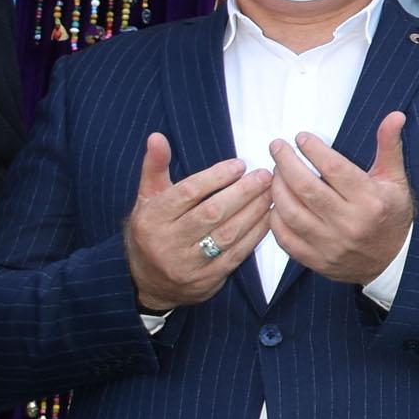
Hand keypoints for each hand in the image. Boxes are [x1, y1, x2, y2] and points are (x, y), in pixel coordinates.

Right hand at [122, 131, 272, 310]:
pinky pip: (236, 255)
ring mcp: (187, 265)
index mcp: (151, 218)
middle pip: (211, 213)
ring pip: (227, 235)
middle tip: (265, 175)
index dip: (216, 177)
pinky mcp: (206, 281)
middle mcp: (167, 242)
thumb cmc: (151, 230)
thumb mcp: (147, 199)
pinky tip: (269, 218)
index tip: (239, 165)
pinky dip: (255, 235)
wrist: (147, 282)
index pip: (187, 193)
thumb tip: (157, 136)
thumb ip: (155, 167)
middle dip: (242, 192)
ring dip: (254, 212)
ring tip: (271, 192)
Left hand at [268, 113, 416, 287]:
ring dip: (277, 187)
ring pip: (291, 211)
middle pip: (306, 188)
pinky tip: (277, 202)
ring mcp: (331, 244)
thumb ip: (389, 146)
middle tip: (278, 147)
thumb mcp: (395, 179)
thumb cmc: (391, 215)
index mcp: (370, 200)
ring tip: (276, 172)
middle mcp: (350, 223)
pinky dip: (275, 218)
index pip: (334, 169)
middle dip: (286, 162)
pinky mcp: (317, 260)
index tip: (302, 138)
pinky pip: (284, 238)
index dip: (313, 150)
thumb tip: (394, 116)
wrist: (392, 261)